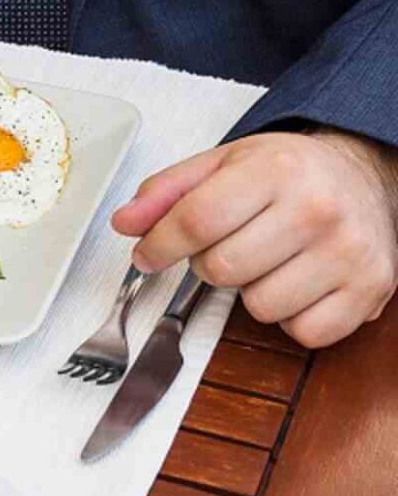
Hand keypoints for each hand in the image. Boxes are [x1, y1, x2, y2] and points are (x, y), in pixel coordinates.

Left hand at [112, 130, 397, 347]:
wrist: (362, 176)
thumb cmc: (287, 171)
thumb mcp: (223, 162)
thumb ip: (167, 191)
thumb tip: (125, 224)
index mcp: (275, 169)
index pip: (197, 220)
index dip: (160, 245)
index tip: (147, 255)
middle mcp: (317, 208)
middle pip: (222, 268)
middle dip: (209, 263)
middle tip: (227, 243)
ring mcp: (348, 253)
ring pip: (259, 307)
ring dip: (250, 291)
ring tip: (268, 258)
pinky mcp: (370, 290)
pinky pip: (302, 332)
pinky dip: (290, 316)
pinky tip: (297, 282)